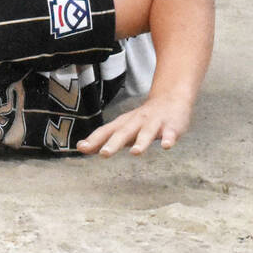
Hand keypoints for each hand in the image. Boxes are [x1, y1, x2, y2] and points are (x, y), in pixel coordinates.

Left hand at [76, 94, 194, 156]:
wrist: (171, 98)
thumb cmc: (142, 119)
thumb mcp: (122, 127)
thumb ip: (103, 138)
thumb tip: (81, 147)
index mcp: (123, 124)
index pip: (106, 131)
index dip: (94, 140)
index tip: (81, 148)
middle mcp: (136, 122)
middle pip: (123, 132)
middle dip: (113, 143)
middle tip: (104, 154)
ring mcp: (154, 123)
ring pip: (147, 133)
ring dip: (141, 142)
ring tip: (136, 153)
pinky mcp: (171, 126)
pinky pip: (170, 133)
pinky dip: (168, 139)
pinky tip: (166, 146)